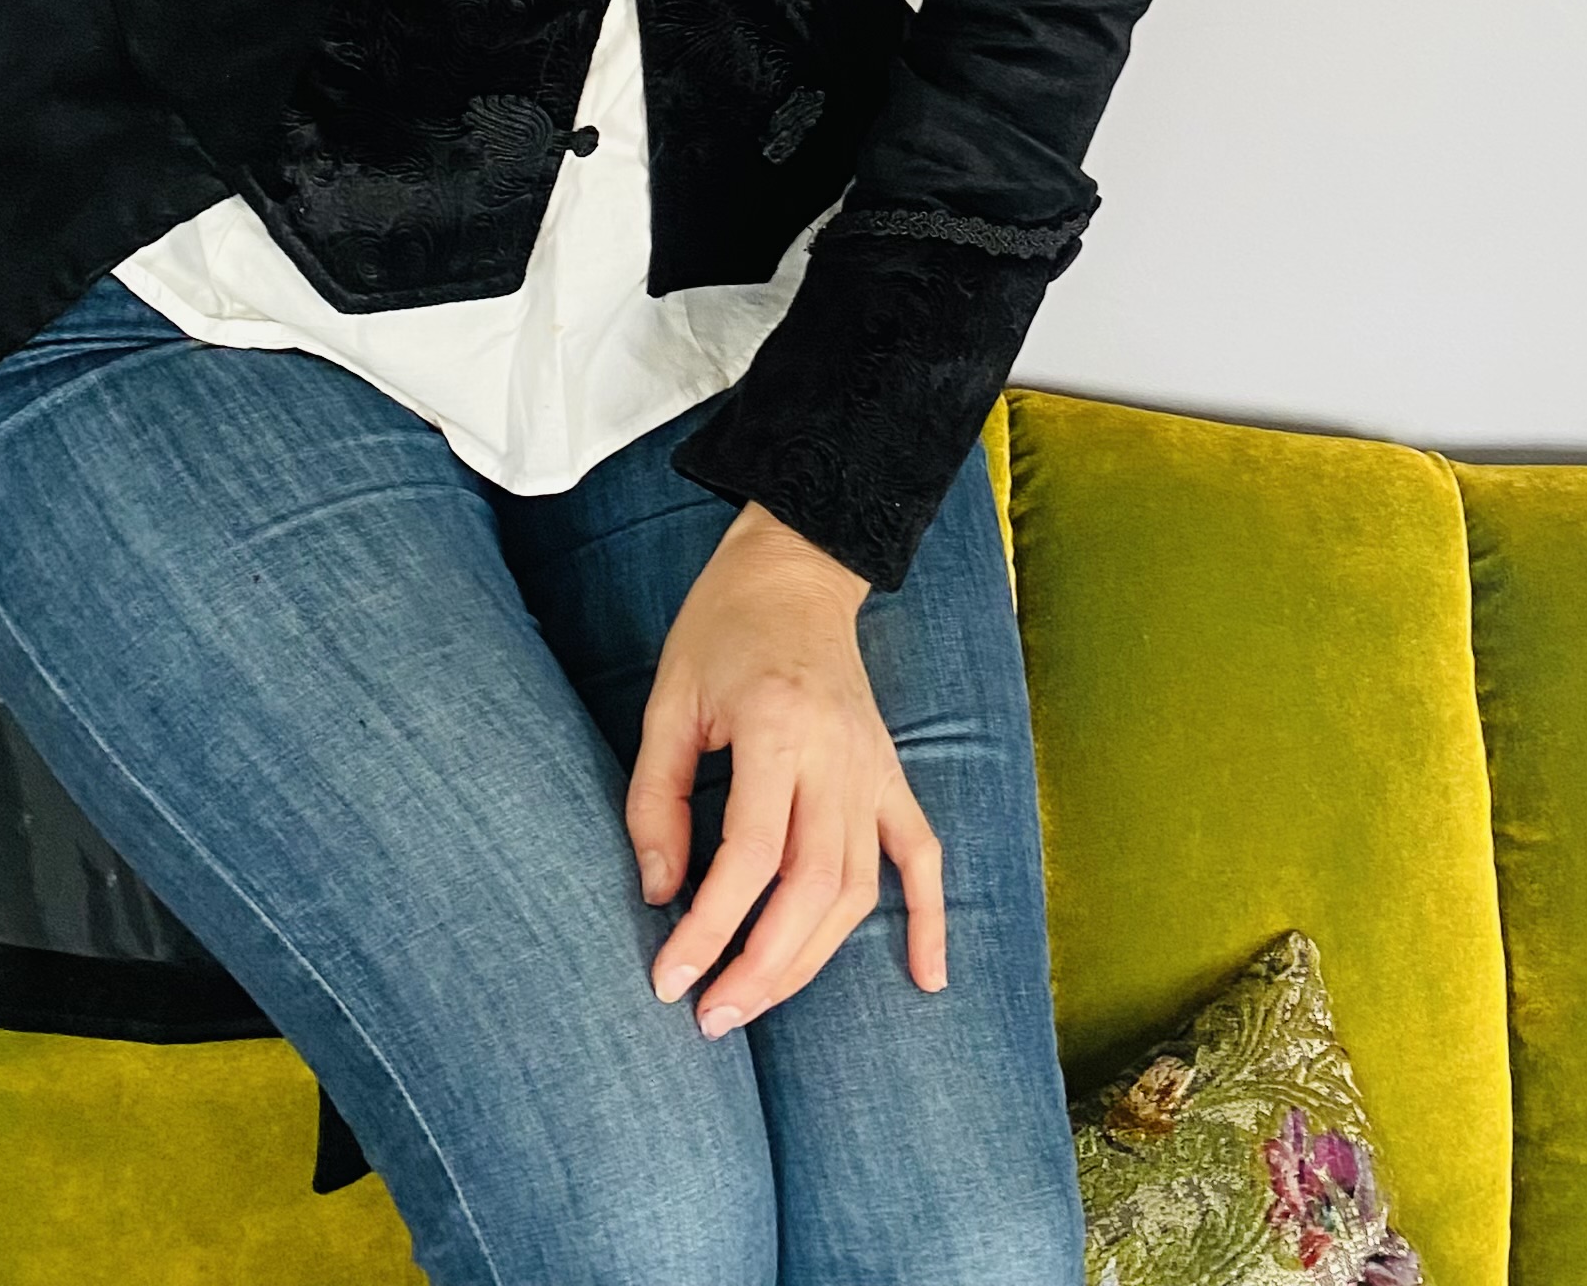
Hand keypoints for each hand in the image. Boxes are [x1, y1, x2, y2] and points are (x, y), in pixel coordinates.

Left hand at [628, 503, 947, 1034]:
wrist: (797, 568)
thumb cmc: (721, 631)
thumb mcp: (667, 702)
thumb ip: (656, 800)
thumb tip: (661, 894)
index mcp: (779, 729)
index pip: (749, 857)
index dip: (707, 930)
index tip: (668, 979)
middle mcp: (837, 755)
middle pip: (812, 888)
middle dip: (761, 968)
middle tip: (709, 1018)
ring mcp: (874, 767)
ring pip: (859, 889)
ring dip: (811, 961)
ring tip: (755, 1004)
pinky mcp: (891, 773)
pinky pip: (922, 853)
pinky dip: (930, 917)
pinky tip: (926, 978)